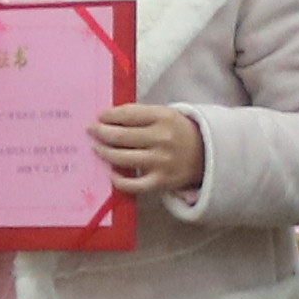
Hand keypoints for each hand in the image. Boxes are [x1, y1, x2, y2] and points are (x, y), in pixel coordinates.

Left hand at [87, 101, 210, 205]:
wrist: (207, 155)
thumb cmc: (179, 132)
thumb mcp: (166, 115)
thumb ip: (141, 115)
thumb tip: (108, 117)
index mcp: (163, 117)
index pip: (128, 114)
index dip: (109, 115)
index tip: (99, 116)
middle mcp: (161, 139)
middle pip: (121, 136)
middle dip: (101, 132)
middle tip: (90, 130)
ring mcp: (161, 162)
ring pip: (122, 158)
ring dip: (104, 152)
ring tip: (96, 148)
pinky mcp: (161, 182)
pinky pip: (133, 184)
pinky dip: (118, 180)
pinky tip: (111, 173)